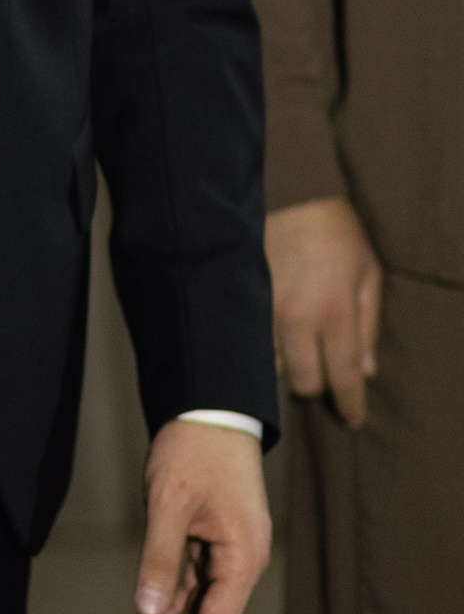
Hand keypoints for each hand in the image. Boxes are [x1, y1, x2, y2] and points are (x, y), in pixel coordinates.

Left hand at [113, 419, 270, 613]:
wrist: (209, 406)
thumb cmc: (193, 451)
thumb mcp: (169, 503)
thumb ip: (159, 560)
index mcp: (243, 558)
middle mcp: (242, 561)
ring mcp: (229, 552)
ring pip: (196, 604)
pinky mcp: (214, 540)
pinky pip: (192, 582)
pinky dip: (167, 600)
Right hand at [268, 196, 381, 426]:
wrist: (288, 195)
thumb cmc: (336, 233)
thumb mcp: (369, 273)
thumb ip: (369, 325)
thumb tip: (367, 369)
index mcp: (335, 312)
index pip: (343, 378)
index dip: (350, 405)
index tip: (353, 419)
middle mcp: (298, 318)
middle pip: (304, 381)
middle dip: (317, 383)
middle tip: (324, 370)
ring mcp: (265, 310)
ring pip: (274, 366)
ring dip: (289, 365)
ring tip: (297, 349)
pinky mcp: (243, 300)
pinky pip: (253, 342)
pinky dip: (266, 347)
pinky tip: (274, 336)